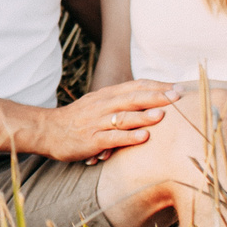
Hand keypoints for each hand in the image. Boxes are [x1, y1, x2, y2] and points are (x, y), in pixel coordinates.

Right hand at [38, 80, 175, 161]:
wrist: (47, 130)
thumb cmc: (79, 119)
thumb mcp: (99, 104)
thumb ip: (121, 101)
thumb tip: (151, 100)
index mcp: (107, 95)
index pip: (136, 85)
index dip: (158, 86)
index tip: (179, 88)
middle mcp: (103, 105)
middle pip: (133, 97)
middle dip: (157, 96)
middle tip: (178, 96)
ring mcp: (96, 122)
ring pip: (123, 116)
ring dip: (144, 115)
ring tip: (163, 115)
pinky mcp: (91, 140)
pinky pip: (112, 137)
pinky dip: (128, 137)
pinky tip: (143, 137)